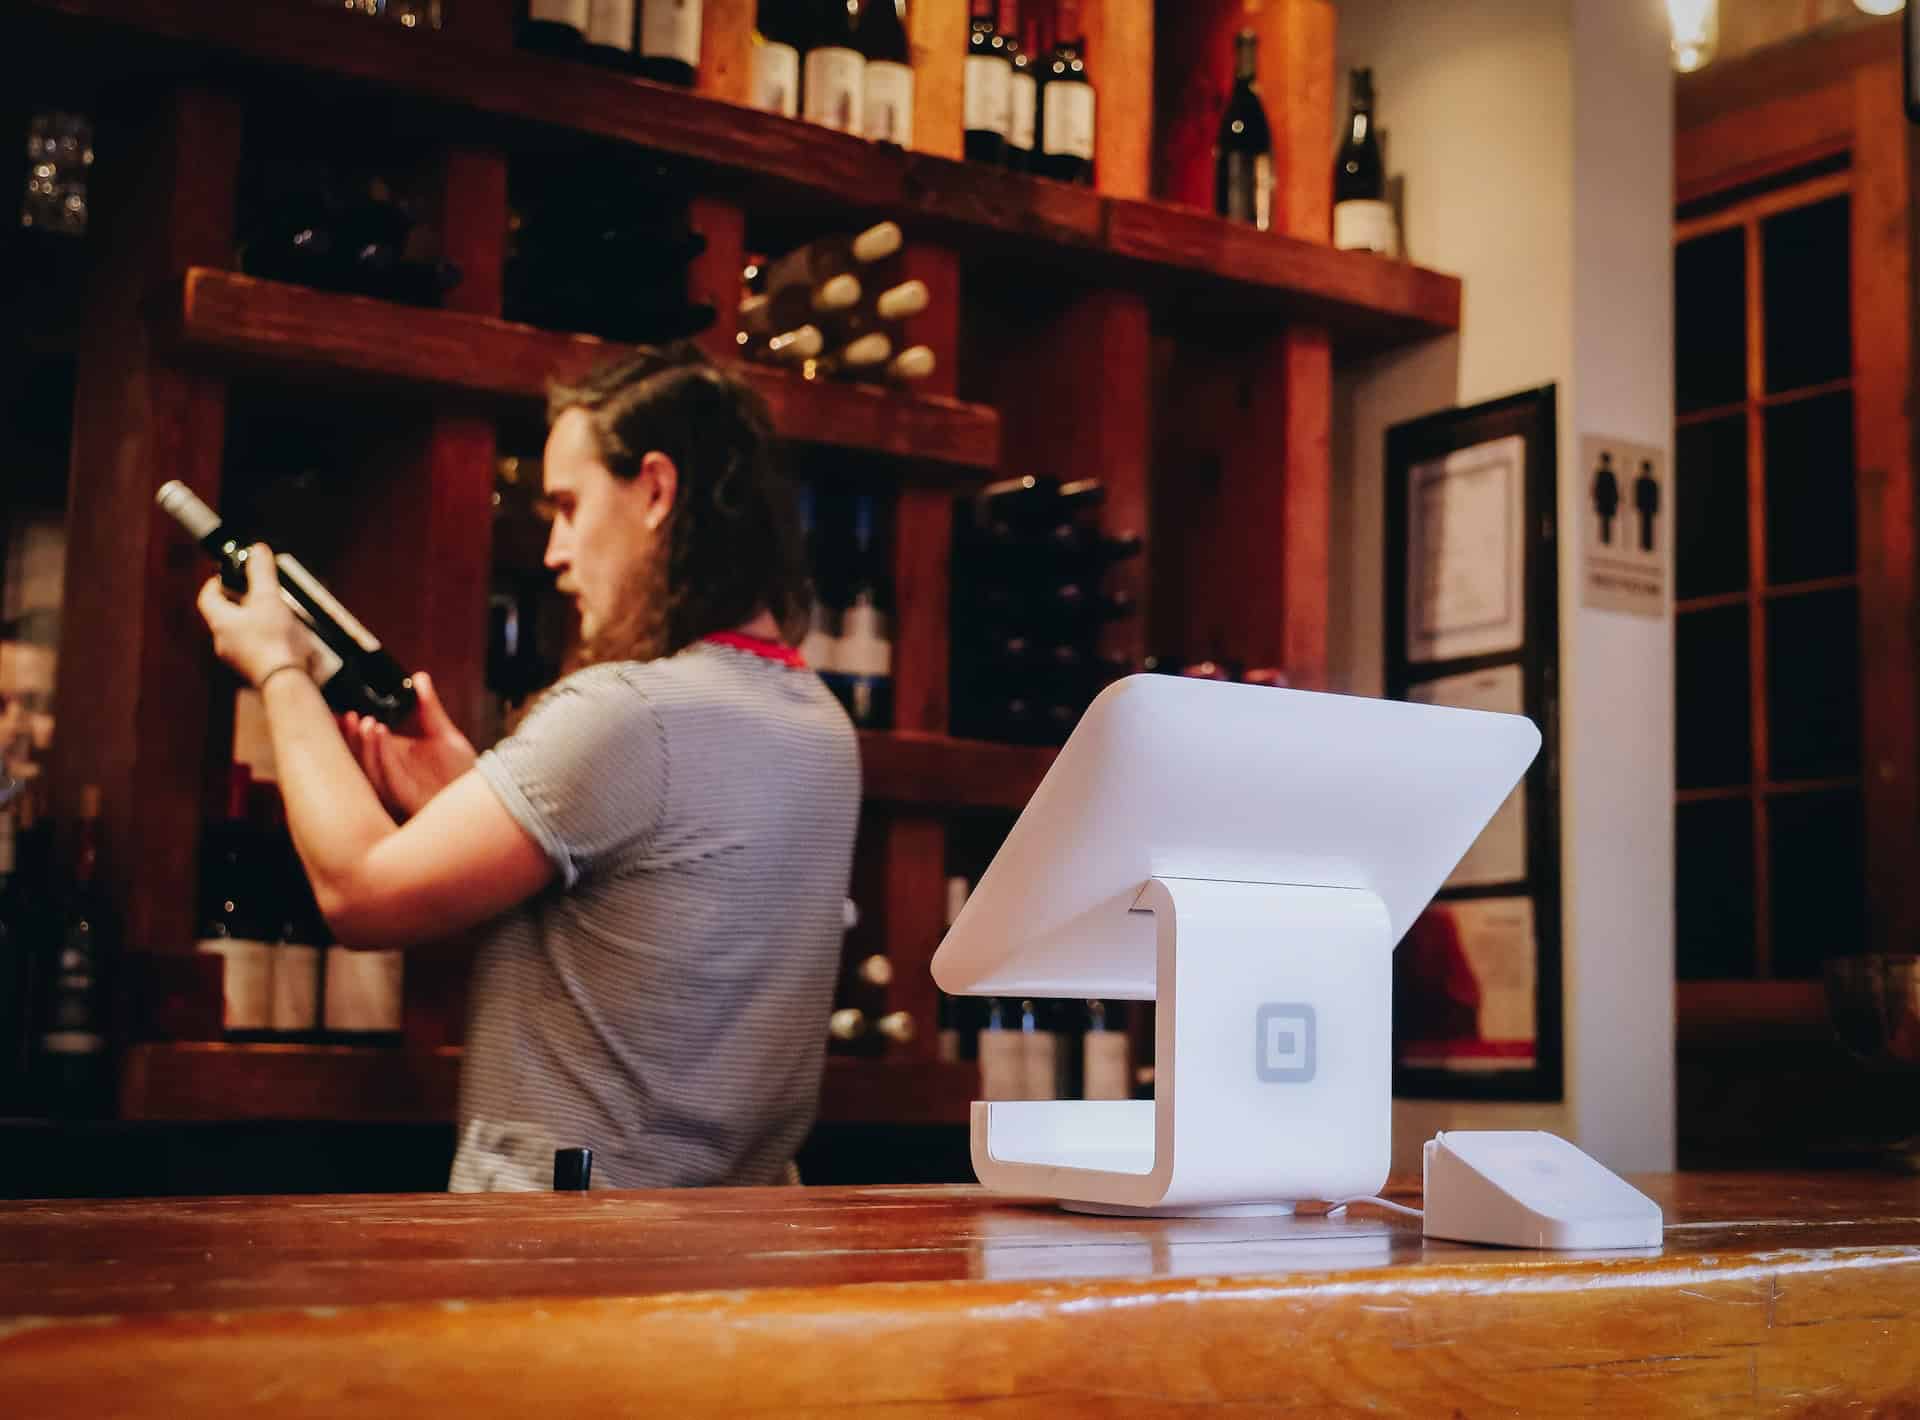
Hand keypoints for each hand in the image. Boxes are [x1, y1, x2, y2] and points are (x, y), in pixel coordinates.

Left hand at [195, 544, 309, 689]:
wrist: (285, 681)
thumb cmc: (273, 642)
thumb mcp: (268, 598)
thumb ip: (262, 572)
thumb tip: (257, 551)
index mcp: (220, 621)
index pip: (207, 597)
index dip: (215, 582)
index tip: (227, 574)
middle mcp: (223, 642)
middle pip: (225, 615)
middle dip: (240, 601)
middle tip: (258, 591)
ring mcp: (237, 659)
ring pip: (240, 633)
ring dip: (254, 621)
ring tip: (277, 614)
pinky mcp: (254, 670)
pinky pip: (255, 649)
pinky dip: (266, 640)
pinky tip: (286, 638)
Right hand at [342, 670, 476, 819]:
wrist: (484, 794)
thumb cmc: (459, 770)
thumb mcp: (444, 734)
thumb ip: (429, 708)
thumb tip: (418, 678)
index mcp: (393, 757)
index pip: (363, 743)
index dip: (349, 729)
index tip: (340, 709)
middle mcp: (390, 772)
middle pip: (359, 756)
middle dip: (349, 737)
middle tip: (348, 714)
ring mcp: (396, 785)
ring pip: (369, 767)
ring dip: (364, 744)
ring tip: (367, 721)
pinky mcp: (407, 796)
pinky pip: (388, 777)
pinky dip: (382, 755)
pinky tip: (382, 735)